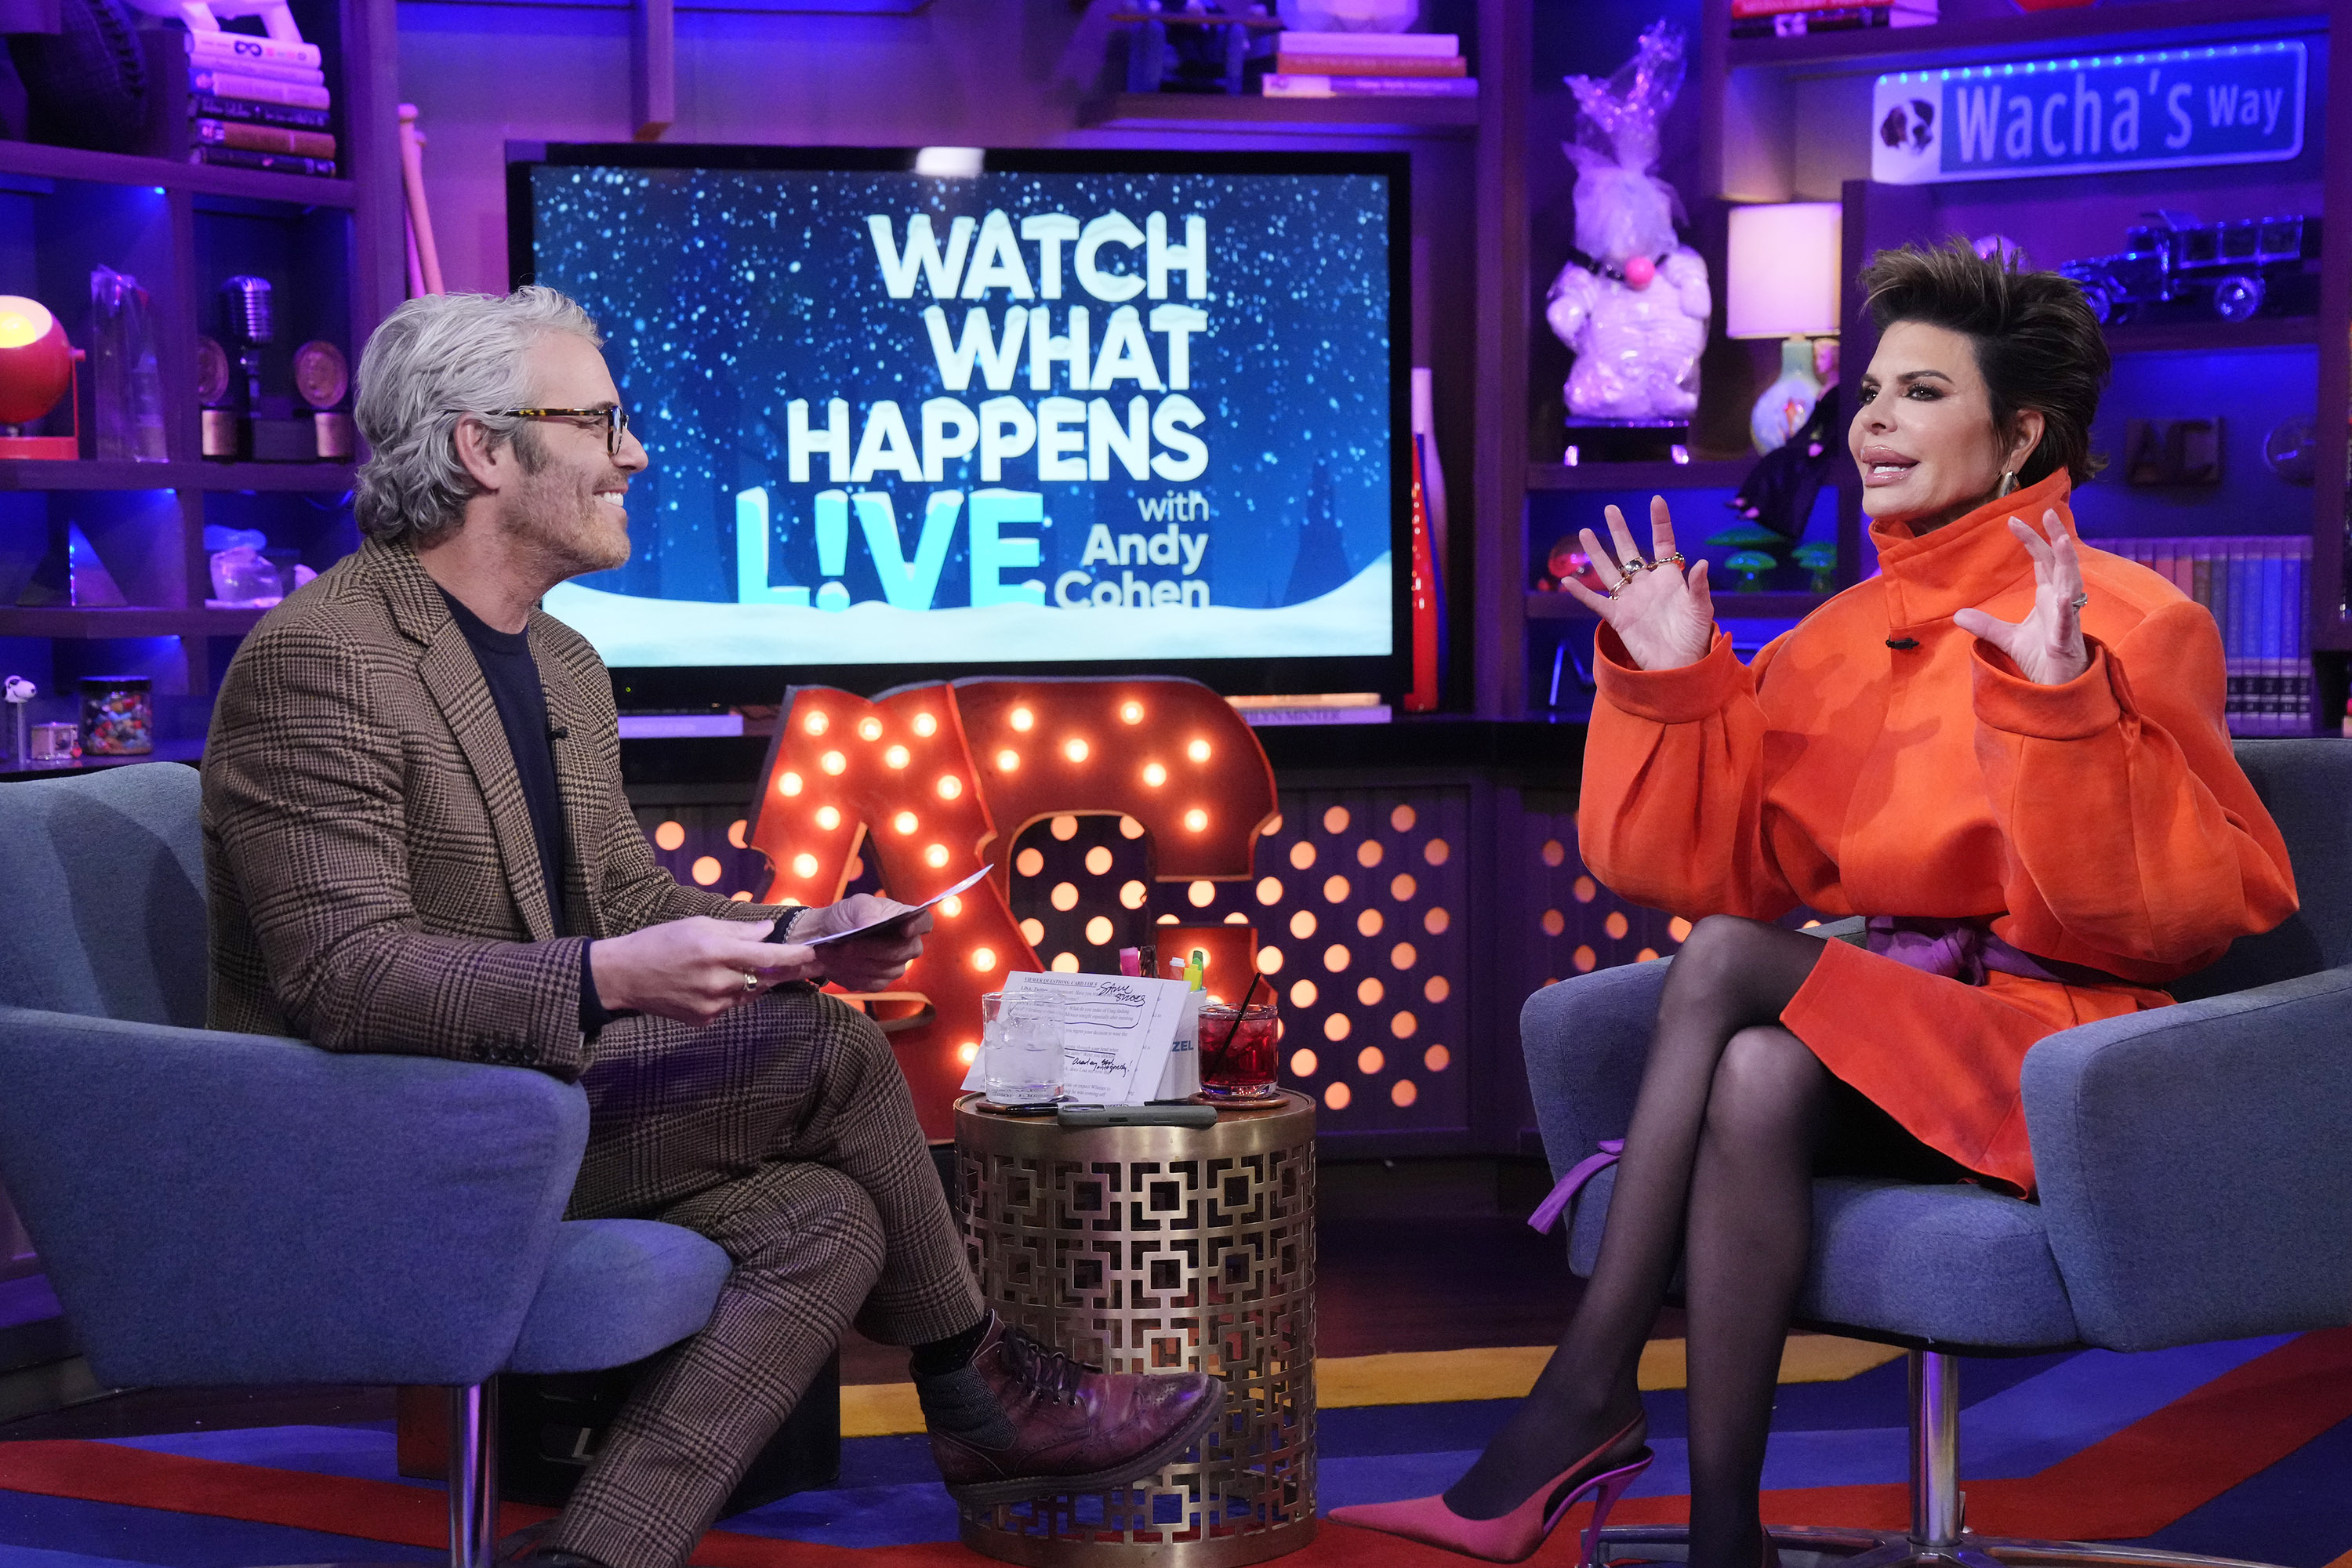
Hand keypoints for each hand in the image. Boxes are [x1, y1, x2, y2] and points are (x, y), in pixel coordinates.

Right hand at [588, 916, 816, 1026]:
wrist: (624, 976)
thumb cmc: (659, 942)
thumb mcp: (697, 925)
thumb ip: (737, 931)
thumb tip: (768, 931)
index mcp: (715, 951)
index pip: (767, 956)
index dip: (794, 956)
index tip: (814, 953)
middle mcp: (716, 981)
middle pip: (765, 978)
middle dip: (786, 971)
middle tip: (806, 963)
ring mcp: (711, 1005)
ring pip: (749, 993)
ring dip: (755, 981)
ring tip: (740, 967)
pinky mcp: (704, 1021)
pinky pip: (730, 1006)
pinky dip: (731, 994)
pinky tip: (712, 983)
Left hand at [794, 893, 933, 992]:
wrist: (825, 936)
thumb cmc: (845, 916)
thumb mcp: (853, 905)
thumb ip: (866, 911)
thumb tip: (872, 924)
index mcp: (904, 918)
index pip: (924, 922)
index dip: (919, 926)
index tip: (905, 929)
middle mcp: (906, 944)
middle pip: (902, 951)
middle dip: (871, 949)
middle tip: (845, 945)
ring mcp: (895, 966)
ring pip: (883, 970)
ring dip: (855, 962)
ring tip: (832, 952)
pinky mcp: (880, 982)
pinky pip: (871, 983)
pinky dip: (850, 974)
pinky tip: (835, 964)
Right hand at [1558, 494, 1714, 670]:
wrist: (1680, 664)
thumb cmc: (1695, 636)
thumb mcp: (1702, 609)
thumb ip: (1699, 586)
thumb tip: (1700, 562)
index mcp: (1668, 578)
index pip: (1662, 543)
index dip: (1659, 522)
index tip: (1655, 501)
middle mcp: (1646, 584)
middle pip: (1629, 551)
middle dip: (1619, 530)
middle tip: (1610, 509)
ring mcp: (1630, 600)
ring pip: (1609, 570)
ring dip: (1597, 553)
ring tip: (1584, 532)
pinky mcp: (1618, 618)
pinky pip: (1596, 602)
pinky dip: (1581, 592)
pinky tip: (1567, 580)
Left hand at [1952, 510, 2091, 686]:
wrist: (2058, 686)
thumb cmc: (2042, 657)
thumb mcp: (2007, 638)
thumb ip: (1985, 625)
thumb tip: (1958, 615)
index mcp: (2049, 596)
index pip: (2043, 561)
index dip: (2032, 540)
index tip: (2013, 521)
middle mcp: (2061, 601)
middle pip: (2061, 563)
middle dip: (2057, 537)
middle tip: (2048, 512)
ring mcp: (2067, 619)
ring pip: (2072, 585)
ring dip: (2068, 563)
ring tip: (2062, 541)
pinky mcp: (2067, 641)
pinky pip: (2067, 622)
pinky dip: (2064, 610)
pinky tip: (2059, 598)